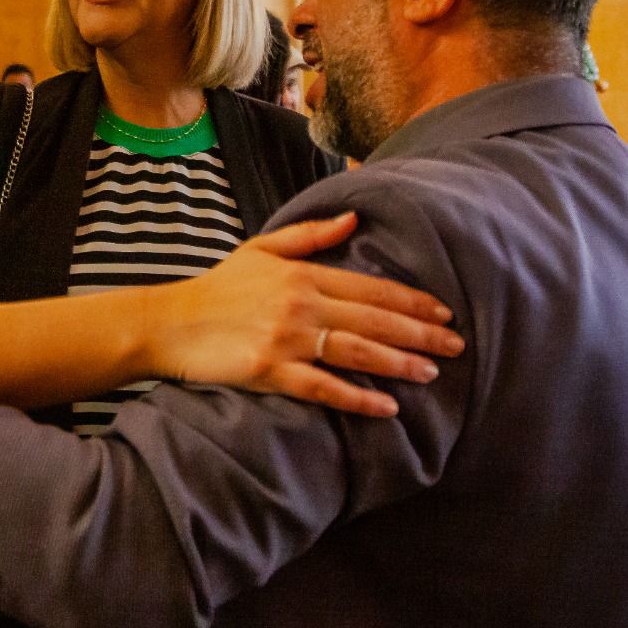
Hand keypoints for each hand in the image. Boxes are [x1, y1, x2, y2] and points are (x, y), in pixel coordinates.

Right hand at [144, 212, 463, 416]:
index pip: (370, 288)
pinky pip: (323, 387)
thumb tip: (355, 220)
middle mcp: (301, 304)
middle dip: (419, 334)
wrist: (170, 322)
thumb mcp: (262, 249)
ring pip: (356, 352)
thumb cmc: (218, 287)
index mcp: (302, 274)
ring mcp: (286, 338)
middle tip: (456, 347)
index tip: (444, 312)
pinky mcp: (269, 371)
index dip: (411, 301)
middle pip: (372, 320)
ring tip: (431, 373)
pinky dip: (357, 398)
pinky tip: (386, 407)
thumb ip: (310, 235)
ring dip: (398, 363)